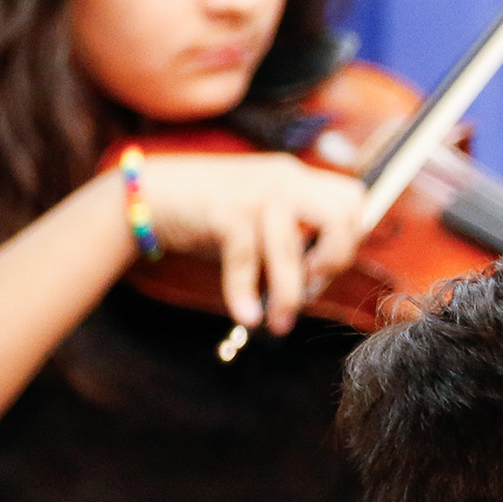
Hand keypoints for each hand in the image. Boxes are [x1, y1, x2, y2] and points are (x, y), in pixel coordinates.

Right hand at [131, 152, 369, 332]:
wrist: (150, 194)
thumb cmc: (212, 214)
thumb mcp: (264, 217)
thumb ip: (295, 238)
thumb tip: (317, 284)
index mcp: (298, 177)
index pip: (352, 198)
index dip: (351, 235)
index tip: (326, 263)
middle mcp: (284, 178)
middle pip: (340, 217)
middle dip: (335, 260)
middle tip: (313, 285)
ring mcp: (256, 191)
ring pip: (290, 248)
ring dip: (288, 294)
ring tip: (280, 324)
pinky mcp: (226, 210)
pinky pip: (245, 259)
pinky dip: (245, 292)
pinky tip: (247, 315)